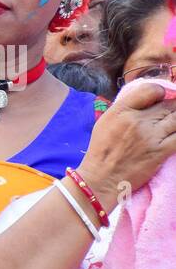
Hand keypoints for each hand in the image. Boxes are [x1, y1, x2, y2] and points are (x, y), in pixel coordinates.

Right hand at [76, 80, 175, 209]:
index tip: (160, 100)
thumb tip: (148, 99)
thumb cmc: (102, 151)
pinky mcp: (161, 151)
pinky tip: (172, 135)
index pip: (151, 90)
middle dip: (172, 109)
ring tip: (170, 126)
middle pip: (169, 104)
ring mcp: (151, 136)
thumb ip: (125, 108)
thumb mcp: (105, 122)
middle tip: (167, 117)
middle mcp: (137, 120)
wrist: (101, 179)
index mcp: (121, 111)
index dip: (161, 93)